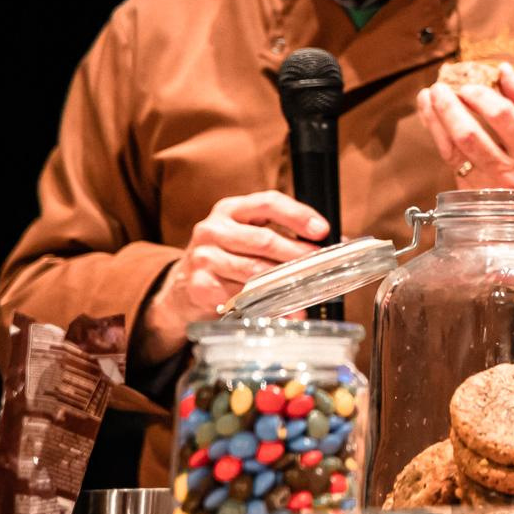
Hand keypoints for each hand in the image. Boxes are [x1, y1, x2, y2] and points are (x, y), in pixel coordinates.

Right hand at [138, 191, 328, 362]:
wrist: (181, 286)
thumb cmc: (226, 256)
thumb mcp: (247, 234)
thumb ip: (282, 233)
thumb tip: (332, 242)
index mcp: (231, 209)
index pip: (269, 202)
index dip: (298, 215)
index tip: (322, 230)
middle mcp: (213, 229)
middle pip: (264, 240)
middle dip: (297, 254)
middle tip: (319, 266)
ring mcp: (203, 257)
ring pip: (253, 270)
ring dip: (284, 284)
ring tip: (306, 293)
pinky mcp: (200, 285)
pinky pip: (240, 296)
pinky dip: (264, 305)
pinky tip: (280, 310)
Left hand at [418, 62, 513, 191]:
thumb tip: (502, 70)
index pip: (502, 116)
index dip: (481, 96)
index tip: (469, 85)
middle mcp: (512, 174)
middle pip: (469, 135)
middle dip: (449, 107)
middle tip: (439, 87)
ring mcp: (489, 189)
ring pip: (452, 150)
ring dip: (435, 120)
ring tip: (427, 97)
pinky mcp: (472, 196)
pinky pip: (449, 162)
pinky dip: (437, 136)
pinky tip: (431, 119)